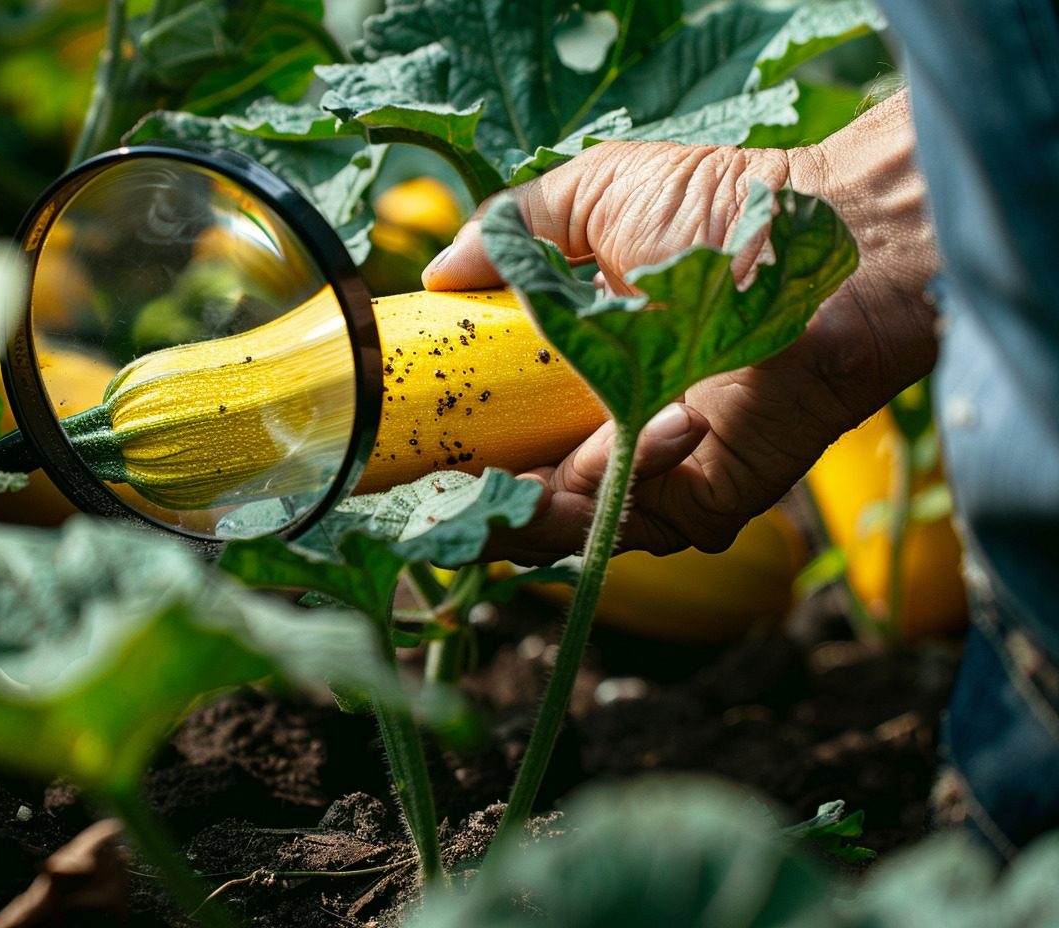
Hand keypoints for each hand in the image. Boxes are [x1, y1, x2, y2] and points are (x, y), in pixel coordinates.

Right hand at [424, 92, 939, 563]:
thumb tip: (435, 271)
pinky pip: (634, 520)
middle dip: (473, 504)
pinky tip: (655, 424)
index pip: (492, 433)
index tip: (399, 453)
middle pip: (514, 500)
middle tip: (443, 489)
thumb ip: (509, 231)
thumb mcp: (592, 197)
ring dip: (538, 500)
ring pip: (562, 526)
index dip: (445, 451)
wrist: (826, 244)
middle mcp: (602, 430)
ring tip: (540, 466)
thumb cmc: (719, 208)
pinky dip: (622, 484)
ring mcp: (650, 473)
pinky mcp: (701, 501)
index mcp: (573, 369)